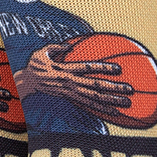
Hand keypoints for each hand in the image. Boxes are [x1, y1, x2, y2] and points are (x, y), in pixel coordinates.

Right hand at [14, 43, 133, 116]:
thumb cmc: (34, 66)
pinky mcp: (71, 99)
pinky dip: (102, 109)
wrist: (26, 84)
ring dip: (112, 101)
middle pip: (96, 87)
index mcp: (65, 70)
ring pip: (95, 98)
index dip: (103, 68)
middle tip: (130, 90)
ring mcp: (71, 93)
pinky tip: (114, 112)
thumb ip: (56, 47)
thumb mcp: (41, 53)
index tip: (118, 68)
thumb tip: (68, 45)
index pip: (87, 69)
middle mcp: (70, 83)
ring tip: (127, 102)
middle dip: (114, 88)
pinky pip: (89, 105)